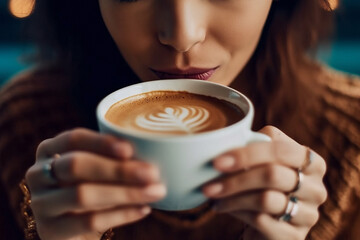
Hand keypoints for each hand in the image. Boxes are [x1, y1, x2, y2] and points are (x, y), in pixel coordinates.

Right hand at [26, 128, 165, 239]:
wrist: (74, 229)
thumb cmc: (92, 188)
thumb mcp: (99, 169)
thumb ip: (115, 158)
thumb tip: (153, 151)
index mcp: (50, 150)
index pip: (73, 139)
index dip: (101, 143)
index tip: (130, 149)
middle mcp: (38, 173)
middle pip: (76, 165)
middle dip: (117, 169)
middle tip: (152, 172)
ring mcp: (41, 203)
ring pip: (82, 194)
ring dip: (125, 193)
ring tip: (155, 191)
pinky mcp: (49, 230)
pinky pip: (89, 221)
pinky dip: (122, 214)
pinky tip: (144, 209)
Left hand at [202, 126, 326, 239]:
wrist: (270, 224)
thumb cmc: (263, 185)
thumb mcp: (262, 162)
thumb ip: (254, 146)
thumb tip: (223, 141)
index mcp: (311, 162)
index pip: (280, 150)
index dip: (247, 154)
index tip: (217, 161)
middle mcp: (316, 188)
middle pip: (272, 175)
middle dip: (235, 178)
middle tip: (209, 184)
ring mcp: (308, 214)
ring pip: (265, 199)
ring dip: (232, 197)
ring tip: (212, 196)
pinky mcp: (296, 236)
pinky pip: (261, 221)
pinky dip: (237, 212)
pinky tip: (223, 208)